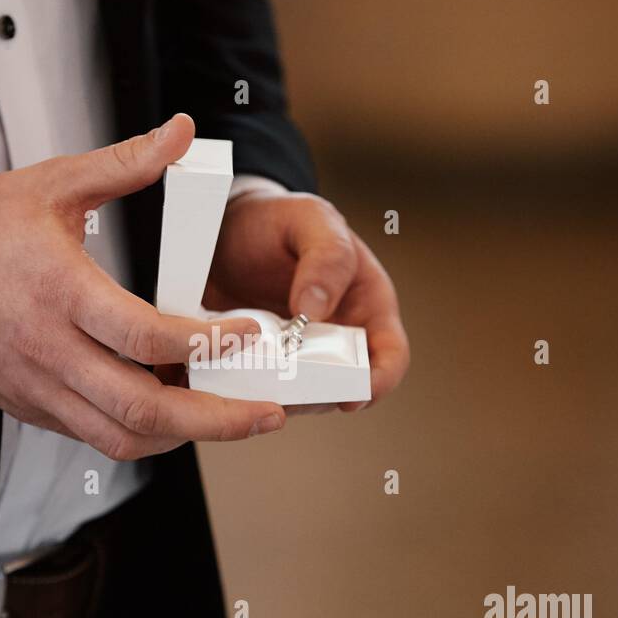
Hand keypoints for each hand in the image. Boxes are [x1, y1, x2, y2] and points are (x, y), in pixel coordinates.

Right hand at [0, 114, 285, 459]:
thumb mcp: (53, 183)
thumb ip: (126, 162)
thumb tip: (181, 132)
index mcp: (62, 292)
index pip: (147, 337)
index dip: (208, 343)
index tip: (248, 334)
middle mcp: (51, 351)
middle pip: (144, 408)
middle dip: (216, 420)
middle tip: (266, 413)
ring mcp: (38, 387)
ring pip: (122, 437)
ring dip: (183, 437)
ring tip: (229, 419)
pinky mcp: (29, 406)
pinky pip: (94, 436)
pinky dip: (142, 434)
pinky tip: (174, 414)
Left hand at [205, 181, 408, 411]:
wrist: (227, 225)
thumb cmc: (280, 219)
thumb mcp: (310, 220)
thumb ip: (326, 256)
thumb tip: (316, 310)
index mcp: (366, 305)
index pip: (391, 356)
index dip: (378, 382)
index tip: (351, 396)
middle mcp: (337, 337)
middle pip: (343, 387)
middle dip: (319, 397)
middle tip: (288, 392)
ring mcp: (298, 355)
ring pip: (300, 395)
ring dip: (280, 397)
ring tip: (253, 385)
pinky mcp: (260, 363)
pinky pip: (260, 389)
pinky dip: (248, 391)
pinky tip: (229, 380)